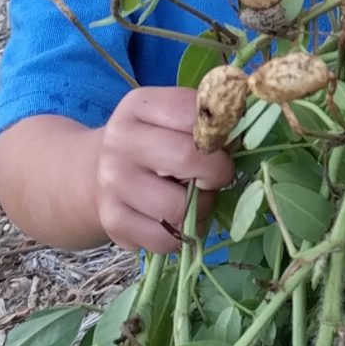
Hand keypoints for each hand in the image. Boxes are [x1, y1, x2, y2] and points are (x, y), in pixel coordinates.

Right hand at [94, 86, 232, 253]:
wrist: (93, 174)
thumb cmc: (153, 144)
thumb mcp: (171, 120)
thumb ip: (207, 122)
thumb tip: (250, 130)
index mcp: (139, 107)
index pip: (193, 113)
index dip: (221, 131)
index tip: (224, 142)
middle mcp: (120, 142)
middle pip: (188, 158)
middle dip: (217, 171)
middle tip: (216, 175)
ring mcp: (113, 183)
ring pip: (178, 207)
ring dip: (200, 208)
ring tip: (196, 199)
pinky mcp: (114, 221)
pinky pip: (165, 239)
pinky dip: (181, 234)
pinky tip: (177, 220)